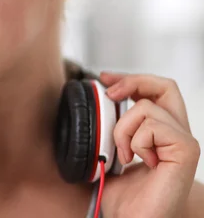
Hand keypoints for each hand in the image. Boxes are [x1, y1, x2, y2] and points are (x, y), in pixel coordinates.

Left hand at [99, 72, 200, 217]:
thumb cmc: (126, 198)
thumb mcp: (110, 155)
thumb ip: (110, 132)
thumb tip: (91, 107)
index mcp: (163, 133)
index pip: (156, 91)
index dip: (131, 79)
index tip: (104, 79)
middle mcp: (178, 133)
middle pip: (164, 86)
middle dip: (132, 81)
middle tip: (109, 93)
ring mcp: (184, 141)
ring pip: (147, 107)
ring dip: (123, 129)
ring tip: (124, 155)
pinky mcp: (186, 149)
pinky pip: (152, 126)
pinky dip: (135, 141)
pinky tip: (137, 162)